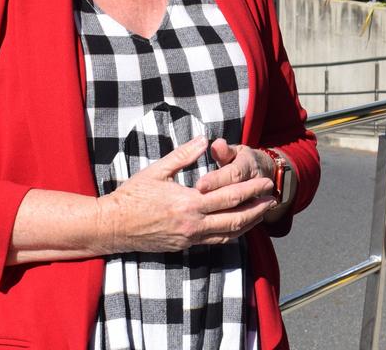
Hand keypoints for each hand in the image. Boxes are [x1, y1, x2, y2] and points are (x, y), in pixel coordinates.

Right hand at [98, 136, 275, 253]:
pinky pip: (215, 242)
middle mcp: (193, 224)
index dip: (252, 190)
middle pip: (236, 218)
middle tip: (273, 198)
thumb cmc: (132, 196)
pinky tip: (239, 227)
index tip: (266, 182)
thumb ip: (183, 155)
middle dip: (258, 208)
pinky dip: (231, 234)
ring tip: (263, 213)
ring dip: (249, 223)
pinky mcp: (185, 246)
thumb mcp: (157, 170)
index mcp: (189, 202)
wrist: (112, 226)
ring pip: (229, 234)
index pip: (230, 196)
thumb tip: (204, 139)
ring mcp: (190, 238)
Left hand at [198, 139, 291, 222]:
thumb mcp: (235, 151)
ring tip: (198, 217)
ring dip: (219, 215)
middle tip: (194, 202)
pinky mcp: (256, 212)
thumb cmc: (242, 159)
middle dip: (213, 198)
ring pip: (239, 212)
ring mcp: (258, 199)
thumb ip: (224, 150)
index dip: (216, 180)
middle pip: (233, 195)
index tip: (200, 185)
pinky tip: (211, 228)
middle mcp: (255, 182)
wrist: (265, 174)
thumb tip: (215, 144)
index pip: (232, 174)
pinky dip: (229, 227)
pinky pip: (243, 223)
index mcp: (248, 164)